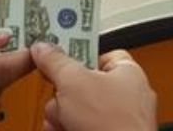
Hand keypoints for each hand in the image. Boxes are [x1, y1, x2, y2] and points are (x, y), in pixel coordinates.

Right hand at [30, 43, 156, 130]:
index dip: (77, 53)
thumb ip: (56, 62)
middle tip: (58, 94)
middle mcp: (127, 97)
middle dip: (63, 93)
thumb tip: (43, 49)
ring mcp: (118, 121)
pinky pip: (81, 127)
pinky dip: (67, 128)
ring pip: (79, 110)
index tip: (56, 52)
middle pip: (83, 84)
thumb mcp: (73, 82)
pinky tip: (61, 130)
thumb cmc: (113, 124)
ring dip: (61, 114)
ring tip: (62, 119)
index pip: (100, 53)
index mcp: (128, 73)